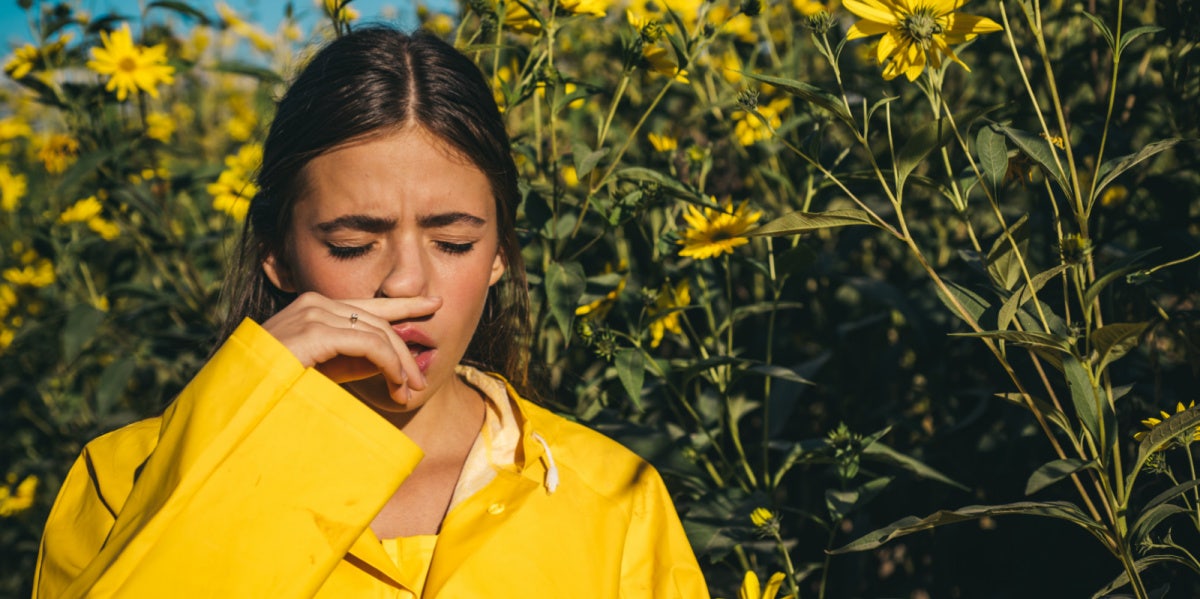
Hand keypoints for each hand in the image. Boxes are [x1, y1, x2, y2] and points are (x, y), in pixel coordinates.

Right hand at [260, 292, 441, 401]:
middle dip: (404, 353)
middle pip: (378, 320)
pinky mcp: (313, 332)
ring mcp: (312, 314)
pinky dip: (388, 364)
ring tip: (407, 392)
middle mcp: (314, 304)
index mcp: (315, 309)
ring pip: (377, 332)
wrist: (241, 403)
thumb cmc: (281, 389)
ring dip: (399, 365)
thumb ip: (357, 359)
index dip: (404, 305)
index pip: (368, 304)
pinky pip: (368, 344)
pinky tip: (395, 384)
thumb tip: (393, 360)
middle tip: (418, 385)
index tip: (434, 304)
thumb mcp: (328, 371)